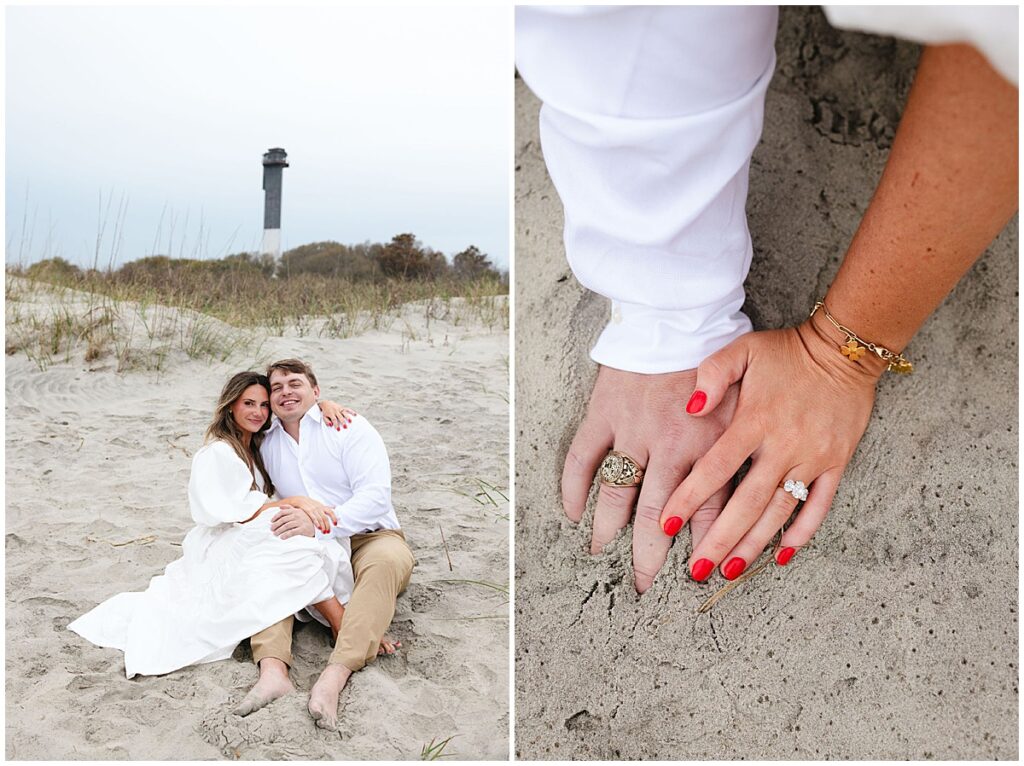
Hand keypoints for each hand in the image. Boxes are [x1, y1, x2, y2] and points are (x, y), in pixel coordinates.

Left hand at [271, 505, 316, 539]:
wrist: (317, 526)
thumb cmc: (306, 519)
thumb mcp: (299, 511)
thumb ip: (290, 508)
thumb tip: (280, 506)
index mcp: (295, 510)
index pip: (283, 512)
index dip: (275, 517)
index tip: (271, 521)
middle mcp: (297, 515)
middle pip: (283, 520)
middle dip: (276, 525)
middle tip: (272, 529)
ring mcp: (300, 522)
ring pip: (286, 526)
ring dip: (279, 531)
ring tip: (275, 534)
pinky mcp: (303, 529)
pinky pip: (292, 532)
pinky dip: (286, 535)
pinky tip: (282, 537)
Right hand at [283, 496, 337, 533]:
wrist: (300, 500)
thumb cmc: (311, 503)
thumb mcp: (320, 504)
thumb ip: (326, 507)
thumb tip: (335, 507)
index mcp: (323, 507)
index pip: (331, 512)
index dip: (334, 518)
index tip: (335, 524)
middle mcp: (319, 508)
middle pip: (325, 518)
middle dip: (328, 525)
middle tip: (328, 531)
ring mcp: (314, 510)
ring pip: (320, 519)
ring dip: (323, 526)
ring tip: (324, 532)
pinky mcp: (308, 511)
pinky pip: (314, 518)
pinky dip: (317, 523)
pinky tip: (319, 528)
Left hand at [319, 399, 355, 430]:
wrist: (326, 403)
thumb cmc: (325, 412)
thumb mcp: (324, 417)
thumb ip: (326, 421)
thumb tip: (331, 425)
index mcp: (331, 413)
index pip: (334, 420)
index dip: (336, 425)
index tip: (338, 429)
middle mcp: (335, 411)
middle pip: (340, 417)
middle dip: (343, 422)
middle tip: (345, 427)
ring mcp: (339, 409)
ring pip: (344, 413)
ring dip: (348, 417)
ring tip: (351, 422)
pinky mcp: (342, 407)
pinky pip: (348, 409)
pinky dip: (352, 412)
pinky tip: (355, 414)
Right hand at [562, 365, 737, 592]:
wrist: (683, 316)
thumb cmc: (721, 362)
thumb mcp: (751, 405)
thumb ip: (747, 452)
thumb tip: (749, 501)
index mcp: (712, 448)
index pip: (707, 514)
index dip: (701, 550)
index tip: (696, 578)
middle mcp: (671, 446)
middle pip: (657, 518)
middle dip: (650, 559)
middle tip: (643, 588)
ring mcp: (633, 430)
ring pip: (616, 494)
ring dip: (608, 531)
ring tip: (602, 557)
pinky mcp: (605, 412)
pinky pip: (583, 457)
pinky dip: (575, 486)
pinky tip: (573, 512)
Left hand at [660, 319, 879, 579]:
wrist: (843, 351)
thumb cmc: (784, 352)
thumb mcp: (742, 350)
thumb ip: (712, 375)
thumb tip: (690, 407)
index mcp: (756, 419)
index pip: (716, 467)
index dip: (690, 497)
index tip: (666, 523)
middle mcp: (784, 445)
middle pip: (747, 502)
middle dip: (719, 538)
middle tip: (696, 571)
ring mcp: (813, 457)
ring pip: (780, 511)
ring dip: (754, 543)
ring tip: (730, 571)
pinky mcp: (836, 464)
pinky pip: (820, 506)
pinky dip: (802, 533)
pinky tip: (781, 556)